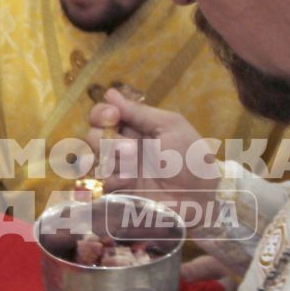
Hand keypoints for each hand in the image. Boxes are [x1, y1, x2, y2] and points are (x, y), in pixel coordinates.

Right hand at [90, 88, 215, 199]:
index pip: (106, 114)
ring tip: (132, 163)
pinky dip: (113, 178)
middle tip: (126, 145)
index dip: (102, 112)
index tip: (113, 115)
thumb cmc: (189, 158)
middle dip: (104, 135)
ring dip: (111, 156)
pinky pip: (100, 181)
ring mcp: (119, 170)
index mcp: (137, 128)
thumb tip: (110, 93)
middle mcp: (123, 146)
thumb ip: (139, 111)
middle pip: (93, 133)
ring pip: (92, 156)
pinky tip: (130, 181)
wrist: (197, 197)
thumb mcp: (170, 126)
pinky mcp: (116, 192)